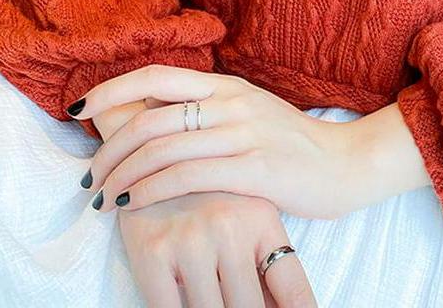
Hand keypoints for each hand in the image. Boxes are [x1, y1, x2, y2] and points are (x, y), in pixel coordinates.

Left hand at [75, 66, 373, 217]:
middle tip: (89, 176)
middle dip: (108, 148)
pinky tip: (133, 205)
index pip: (156, 76)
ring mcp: (243, 133)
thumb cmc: (291, 144)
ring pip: (162, 148)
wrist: (346, 164)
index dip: (112, 89)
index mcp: (226, 85)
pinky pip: (186, 176)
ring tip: (104, 198)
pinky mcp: (253, 168)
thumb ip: (206, 111)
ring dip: (122, 176)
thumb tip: (150, 116)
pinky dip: (149, 191)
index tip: (78, 110)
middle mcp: (230, 102)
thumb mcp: (248, 113)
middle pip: (149, 117)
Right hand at [119, 190, 315, 307]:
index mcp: (261, 220)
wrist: (149, 152)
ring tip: (217, 303)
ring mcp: (191, 239)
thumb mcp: (246, 212)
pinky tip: (184, 305)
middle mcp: (230, 228)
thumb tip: (293, 307)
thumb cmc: (206, 193)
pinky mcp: (152, 252)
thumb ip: (266, 261)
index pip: (293, 288)